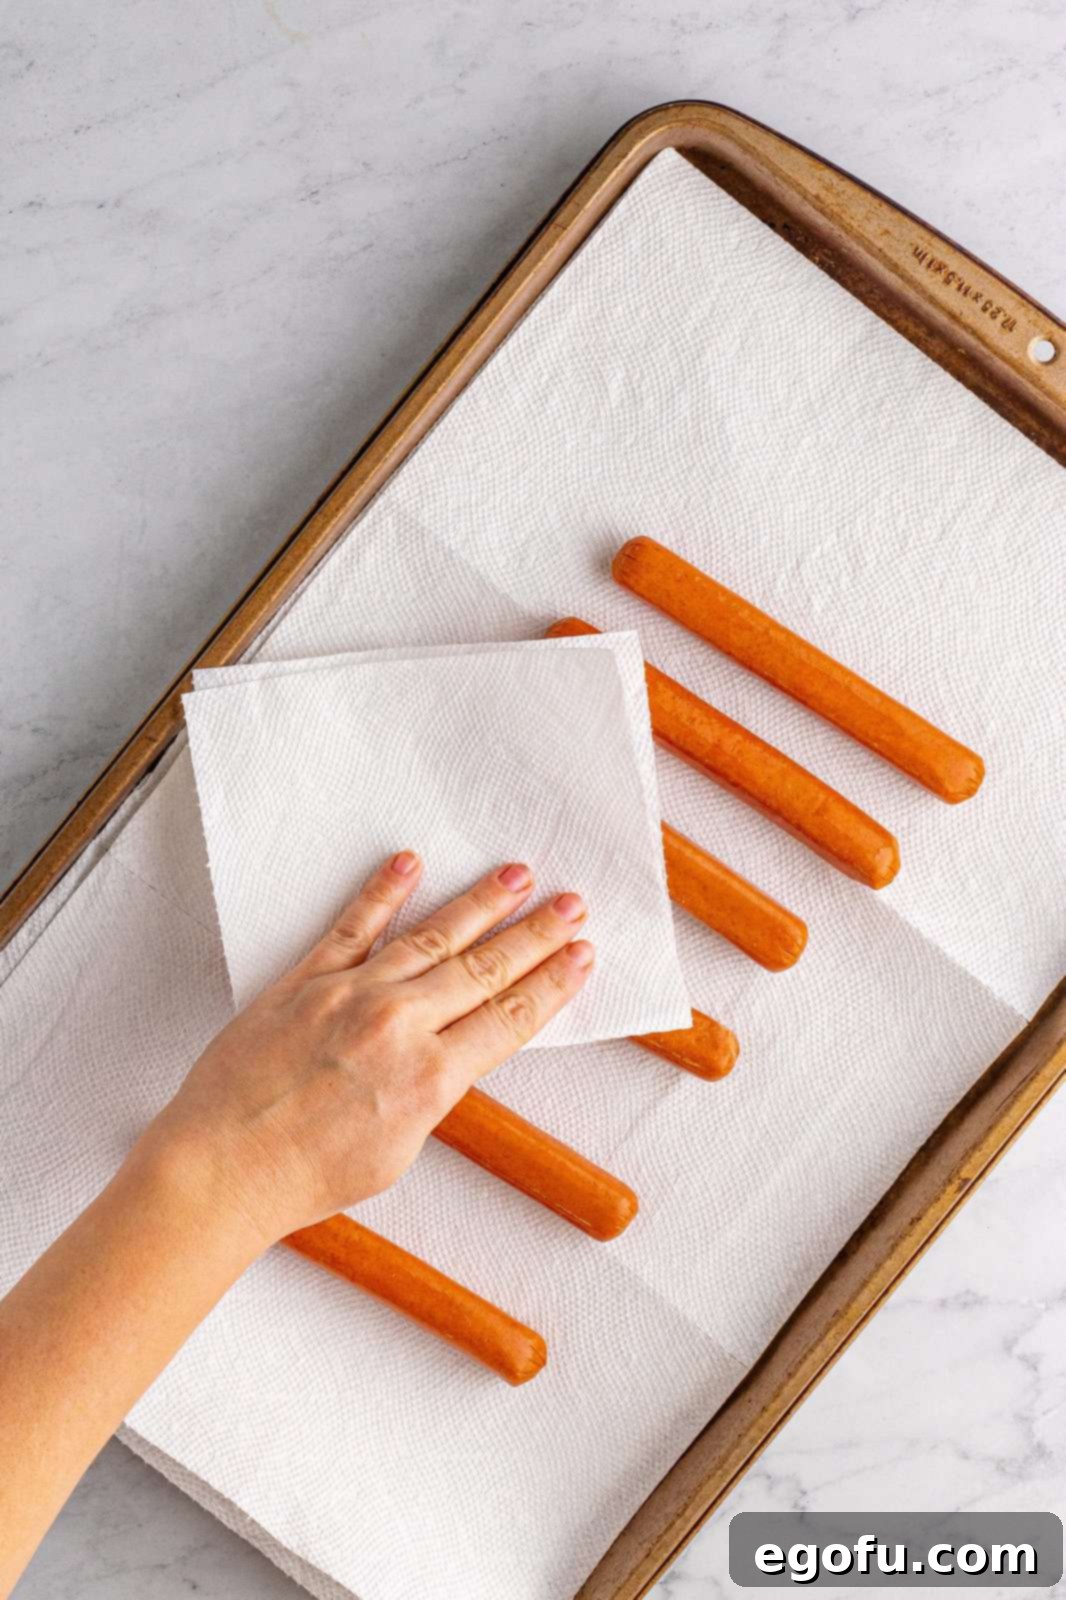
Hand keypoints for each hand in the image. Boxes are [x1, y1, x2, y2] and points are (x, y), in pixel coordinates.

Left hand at [140, 853, 593, 1248]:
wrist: (221, 1167)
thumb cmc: (305, 1175)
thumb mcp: (399, 1151)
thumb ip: (432, 1093)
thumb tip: (452, 1055)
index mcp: (429, 1078)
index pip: (510, 1016)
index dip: (554, 983)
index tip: (583, 955)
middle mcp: (398, 1025)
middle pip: (484, 968)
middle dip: (535, 933)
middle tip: (571, 903)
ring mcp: (350, 994)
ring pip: (430, 936)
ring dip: (479, 903)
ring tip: (516, 875)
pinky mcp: (306, 979)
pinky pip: (352, 926)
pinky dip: (383, 892)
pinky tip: (411, 864)